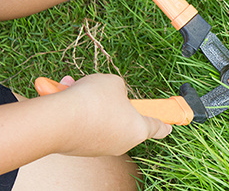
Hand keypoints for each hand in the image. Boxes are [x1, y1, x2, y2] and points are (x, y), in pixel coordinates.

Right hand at [56, 74, 171, 156]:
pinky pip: (83, 124)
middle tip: (104, 89)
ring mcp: (100, 147)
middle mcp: (122, 143)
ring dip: (90, 102)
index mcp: (138, 129)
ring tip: (76, 87)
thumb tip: (113, 94)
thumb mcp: (114, 83)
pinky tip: (63, 95)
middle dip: (113, 102)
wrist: (56, 120)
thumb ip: (119, 89)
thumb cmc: (93, 100)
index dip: (164, 123)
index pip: (157, 128)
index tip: (170, 125)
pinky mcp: (80, 148)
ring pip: (100, 119)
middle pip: (124, 119)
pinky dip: (76, 111)